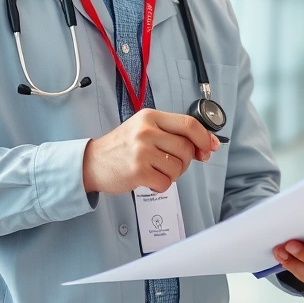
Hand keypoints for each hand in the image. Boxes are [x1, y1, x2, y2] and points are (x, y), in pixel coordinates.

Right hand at [82, 109, 219, 193]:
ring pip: (178, 167)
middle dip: (186, 160)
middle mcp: (146, 131)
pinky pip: (166, 182)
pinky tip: (150, 180)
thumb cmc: (122, 147)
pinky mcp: (138, 171)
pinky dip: (162, 185)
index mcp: (150, 117)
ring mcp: (141, 151)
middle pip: (186, 148)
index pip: (188, 124)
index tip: (210, 147)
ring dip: (172, 174)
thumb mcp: (145, 130)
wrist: (93, 162)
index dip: (204, 137)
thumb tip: (206, 146)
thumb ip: (173, 134)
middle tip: (172, 163)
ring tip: (156, 170)